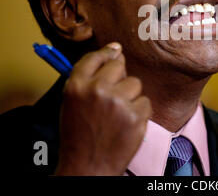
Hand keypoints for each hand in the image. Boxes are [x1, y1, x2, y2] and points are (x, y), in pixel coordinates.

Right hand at [55, 43, 151, 175]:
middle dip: (120, 78)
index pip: (94, 58)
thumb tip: (115, 54)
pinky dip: (140, 113)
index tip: (116, 51)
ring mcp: (118, 102)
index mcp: (76, 86)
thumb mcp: (72, 104)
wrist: (88, 167)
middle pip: (119, 66)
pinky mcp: (136, 115)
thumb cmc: (79, 136)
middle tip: (114, 97)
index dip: (107, 53)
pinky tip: (128, 124)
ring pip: (135, 84)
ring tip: (119, 115)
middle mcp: (96, 90)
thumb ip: (88, 79)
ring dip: (131, 97)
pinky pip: (145, 102)